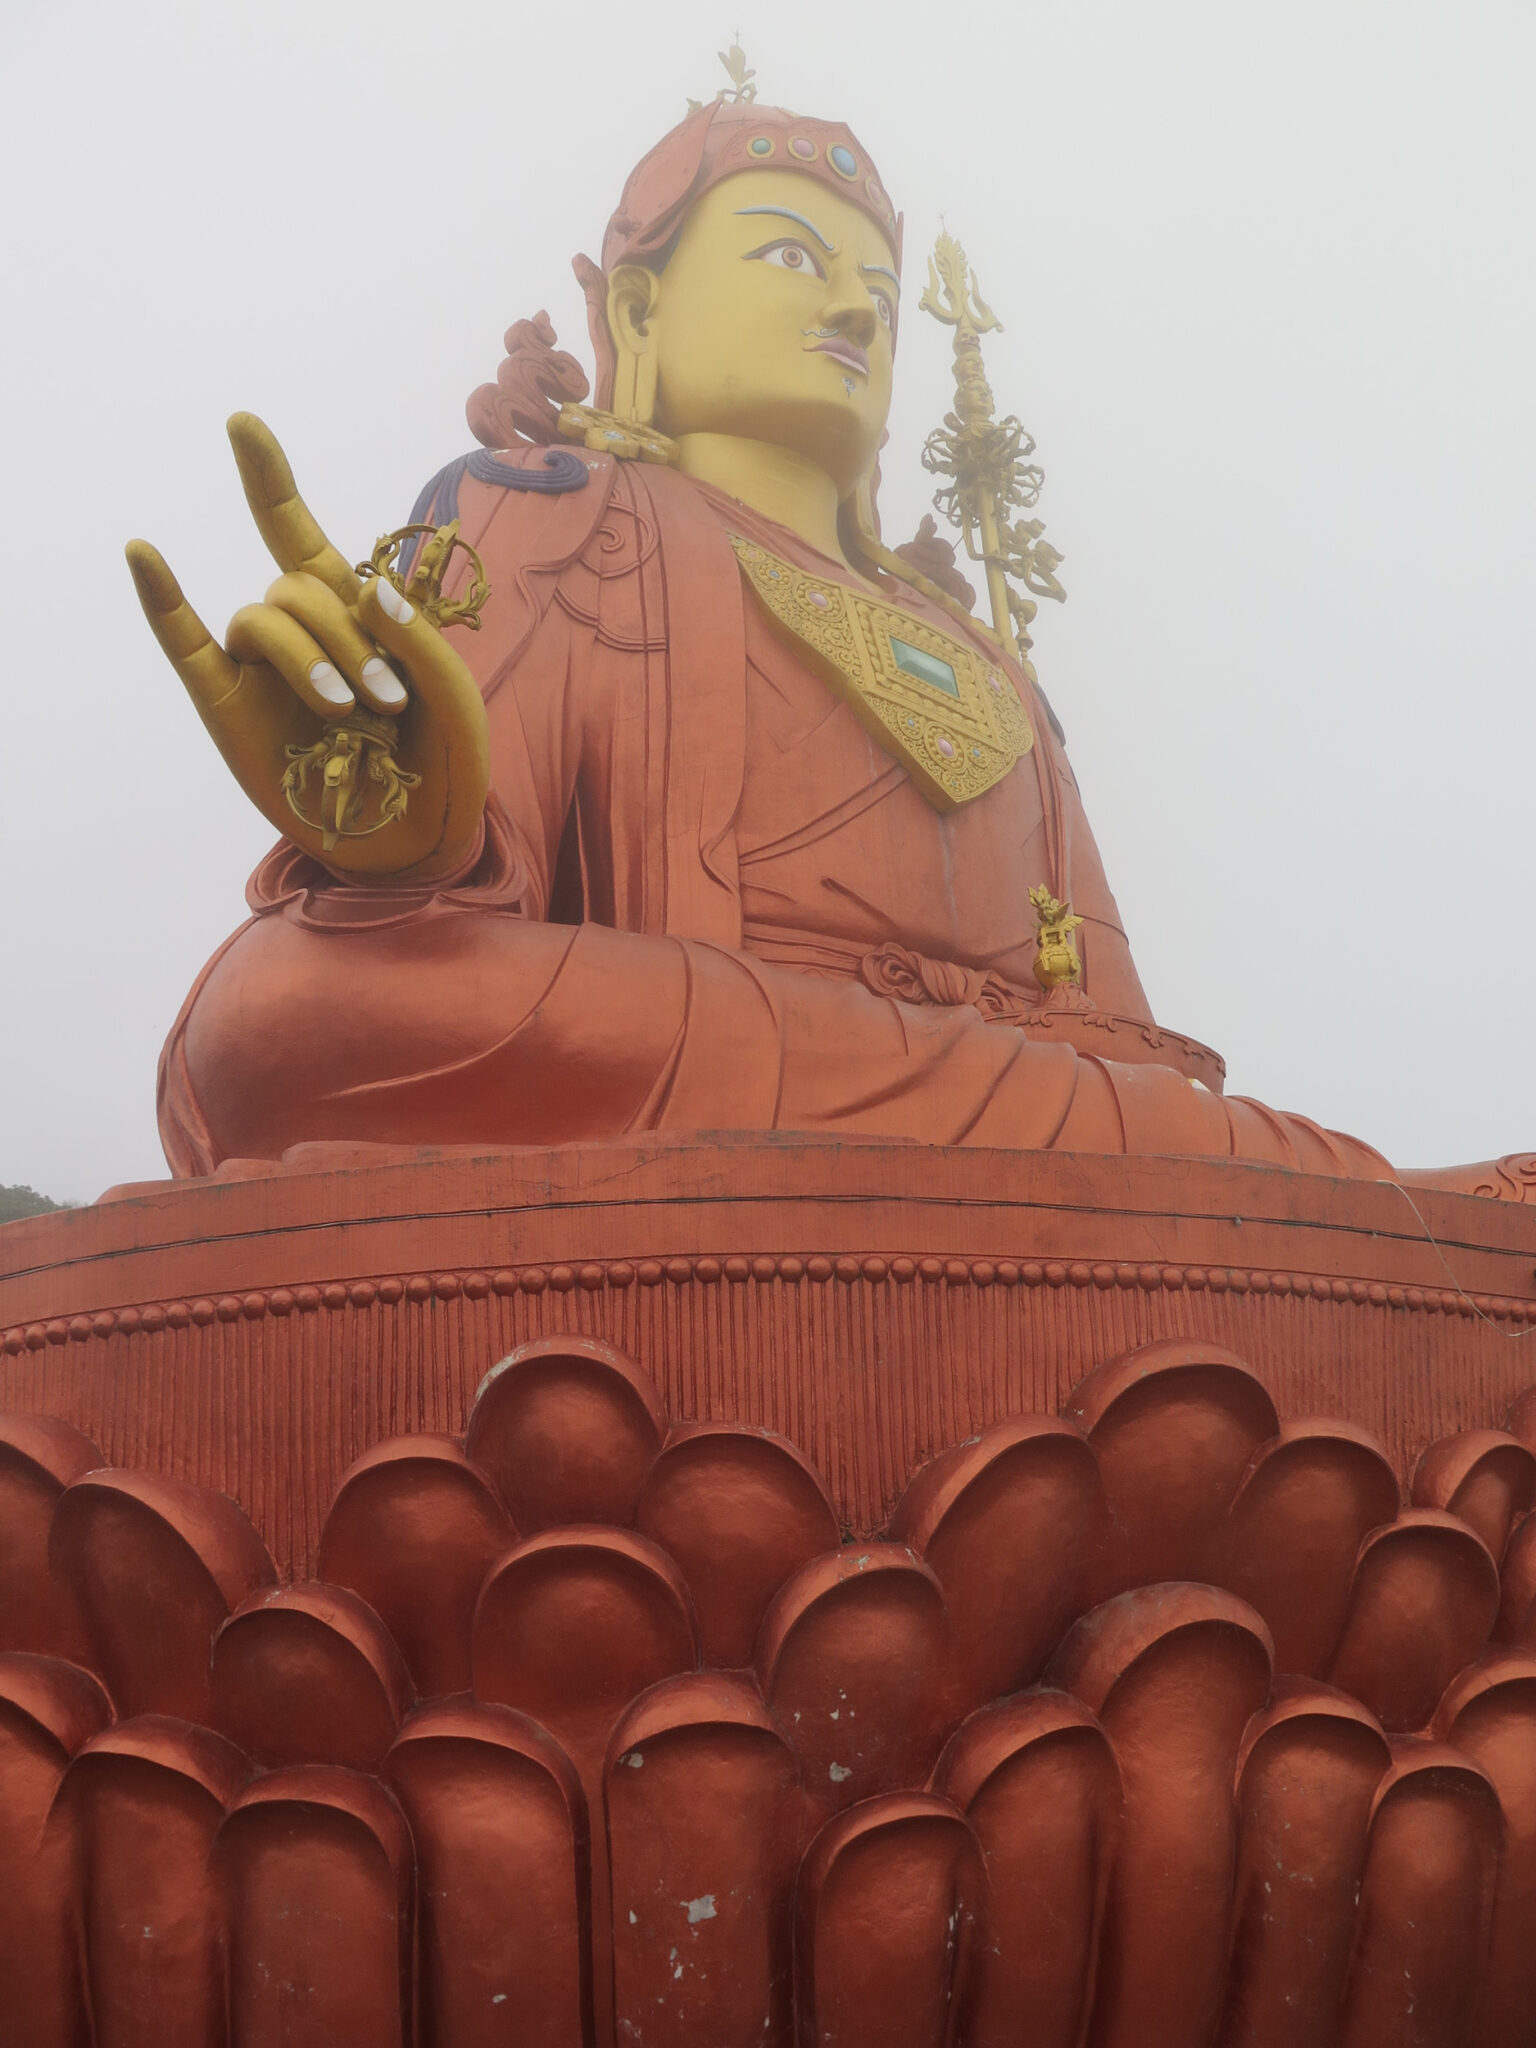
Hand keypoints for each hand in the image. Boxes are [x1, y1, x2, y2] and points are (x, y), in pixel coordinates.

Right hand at [126, 414, 489, 881]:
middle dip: (347, 634)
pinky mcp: (230, 711)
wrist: (417, 842)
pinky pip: (187, 645)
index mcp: (351, 615)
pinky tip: (146, 554)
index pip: (300, 535)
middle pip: (298, 587)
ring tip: (347, 710)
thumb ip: (424, 642)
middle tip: (388, 699)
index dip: (269, 480)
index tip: (242, 424)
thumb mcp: (458, 700)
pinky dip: (165, 601)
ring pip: (264, 617)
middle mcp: (299, 633)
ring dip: (309, 654)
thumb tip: (368, 591)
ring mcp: (261, 672)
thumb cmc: (440, 764)